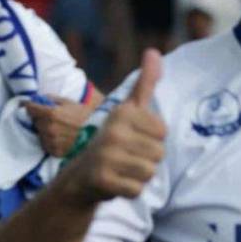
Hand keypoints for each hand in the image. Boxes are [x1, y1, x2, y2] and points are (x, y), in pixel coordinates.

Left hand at [22, 95, 92, 156]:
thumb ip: (51, 99)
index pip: (30, 108)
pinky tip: (59, 137)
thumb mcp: (68, 102)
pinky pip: (45, 144)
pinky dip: (49, 141)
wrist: (98, 132)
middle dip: (39, 118)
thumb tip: (37, 98)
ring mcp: (51, 141)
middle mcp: (48, 128)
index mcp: (51, 113)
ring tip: (57, 128)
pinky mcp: (55, 151)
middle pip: (34, 121)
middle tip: (50, 118)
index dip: (30, 106)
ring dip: (44, 130)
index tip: (30, 105)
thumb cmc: (83, 115)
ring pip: (39, 133)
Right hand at [65, 49, 165, 204]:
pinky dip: (129, 190)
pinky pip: (137, 189)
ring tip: (121, 169)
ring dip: (138, 176)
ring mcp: (106, 156)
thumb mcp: (127, 110)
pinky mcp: (103, 179)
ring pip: (149, 172)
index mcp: (122, 114)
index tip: (132, 138)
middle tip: (125, 157)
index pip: (163, 132)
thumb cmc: (110, 140)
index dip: (152, 139)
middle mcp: (113, 132)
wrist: (78, 176)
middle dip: (146, 159)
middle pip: (158, 154)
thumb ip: (144, 83)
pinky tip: (115, 182)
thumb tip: (153, 51)